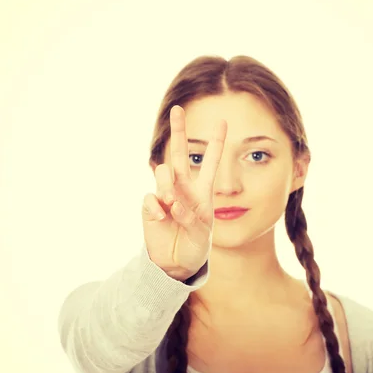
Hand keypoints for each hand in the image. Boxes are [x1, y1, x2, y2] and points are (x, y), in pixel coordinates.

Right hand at [142, 105, 226, 280]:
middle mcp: (183, 188)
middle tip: (177, 109)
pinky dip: (156, 207)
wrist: (177, 263)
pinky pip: (150, 198)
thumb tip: (171, 201)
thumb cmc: (195, 245)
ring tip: (171, 202)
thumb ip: (189, 214)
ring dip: (167, 184)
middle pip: (180, 154)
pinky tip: (161, 217)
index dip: (215, 142)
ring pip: (163, 172)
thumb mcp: (201, 231)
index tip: (222, 121)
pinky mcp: (150, 206)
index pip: (209, 162)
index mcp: (202, 190)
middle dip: (179, 131)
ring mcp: (165, 195)